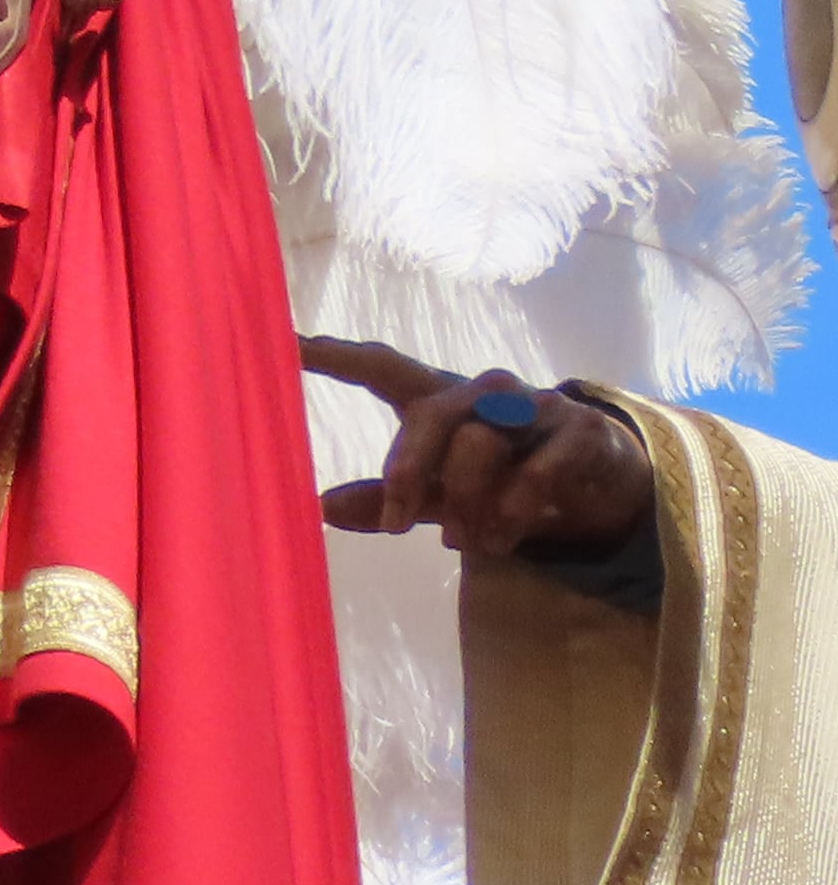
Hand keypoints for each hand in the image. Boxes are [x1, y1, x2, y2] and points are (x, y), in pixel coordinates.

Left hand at [302, 334, 654, 560]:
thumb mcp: (438, 493)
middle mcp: (482, 390)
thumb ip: (386, 497)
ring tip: (461, 543)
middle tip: (394, 526)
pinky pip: (538, 468)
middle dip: (409, 472)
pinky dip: (514, 509)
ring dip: (466, 502)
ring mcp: (534, 405)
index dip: (335, 353)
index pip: (380, 365)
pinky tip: (502, 538)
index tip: (286, 341)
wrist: (599, 486)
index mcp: (438, 396)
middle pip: (432, 416)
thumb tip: (318, 507)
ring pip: (482, 444)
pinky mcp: (579, 431)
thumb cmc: (500, 479)